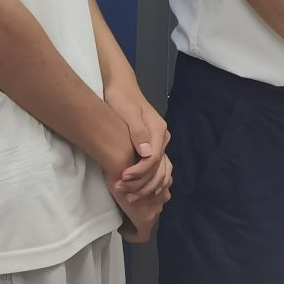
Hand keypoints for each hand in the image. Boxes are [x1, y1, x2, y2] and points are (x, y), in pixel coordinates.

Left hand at [106, 82, 172, 201]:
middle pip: (158, 169)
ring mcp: (160, 142)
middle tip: (121, 190)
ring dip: (146, 186)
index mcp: (158, 130)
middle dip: (141, 183)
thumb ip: (138, 131)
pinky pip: (157, 169)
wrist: (121, 87)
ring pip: (161, 172)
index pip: (153, 159)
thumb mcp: (127, 111)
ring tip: (129, 195)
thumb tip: (146, 153)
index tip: (122, 177)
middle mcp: (163, 138)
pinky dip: (150, 182)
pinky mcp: (153, 146)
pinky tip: (139, 191)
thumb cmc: (121, 98)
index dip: (139, 172)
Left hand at [112, 178, 164, 242]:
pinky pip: (160, 188)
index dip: (131, 235)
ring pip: (156, 201)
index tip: (122, 227)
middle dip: (139, 214)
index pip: (142, 236)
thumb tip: (120, 215)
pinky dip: (151, 188)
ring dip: (146, 200)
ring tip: (133, 192)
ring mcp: (164, 192)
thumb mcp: (116, 202)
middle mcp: (159, 207)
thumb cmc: (116, 183)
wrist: (123, 156)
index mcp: (146, 218)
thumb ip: (123, 211)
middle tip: (125, 207)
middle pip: (150, 217)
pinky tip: (141, 180)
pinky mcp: (165, 178)